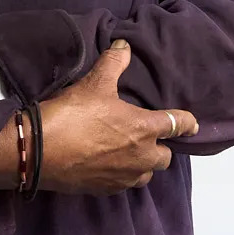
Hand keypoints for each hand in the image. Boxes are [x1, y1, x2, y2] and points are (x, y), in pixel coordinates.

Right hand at [34, 40, 196, 195]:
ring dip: (143, 164)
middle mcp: (141, 157)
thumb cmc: (74, 114)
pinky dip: (121, 175)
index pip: (176, 125)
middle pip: (165, 157)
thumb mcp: (94, 83)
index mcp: (144, 129)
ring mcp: (124, 177)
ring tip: (129, 152)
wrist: (41, 151)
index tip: (192, 124)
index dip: (187, 122)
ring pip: (146, 174)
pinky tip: (107, 165)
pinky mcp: (105, 190)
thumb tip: (124, 44)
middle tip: (147, 136)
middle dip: (160, 147)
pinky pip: (123, 184)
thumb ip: (113, 62)